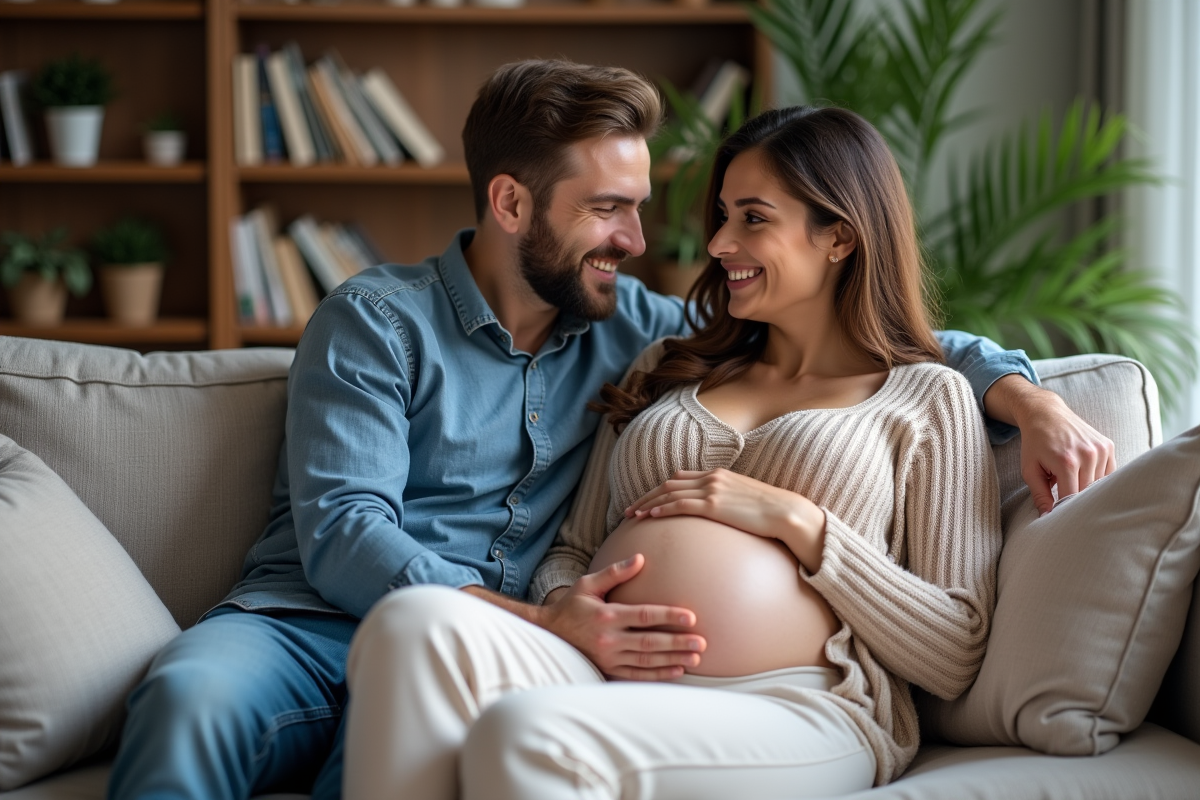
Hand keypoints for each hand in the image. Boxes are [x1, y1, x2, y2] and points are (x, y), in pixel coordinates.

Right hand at [539, 554, 705, 680]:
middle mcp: (609, 639)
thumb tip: (640, 559)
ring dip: (673, 660)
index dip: (668, 616)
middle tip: (701, 642)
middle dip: (678, 642)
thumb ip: (615, 573)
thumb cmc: (571, 606)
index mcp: (607, 615)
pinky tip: (676, 671)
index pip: (644, 615)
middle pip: (650, 641)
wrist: (548, 634)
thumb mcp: (588, 584)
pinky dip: (658, 674)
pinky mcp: (607, 669)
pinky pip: (637, 675)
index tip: (690, 617)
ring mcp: (608, 657)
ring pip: (647, 660)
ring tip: (695, 658)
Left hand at [624, 469, 825, 570]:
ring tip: (634, 515)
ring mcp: (712, 490)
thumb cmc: (770, 512)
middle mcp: (712, 478)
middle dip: (647, 496)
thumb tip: (718, 514)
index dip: (660, 489)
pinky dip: (664, 508)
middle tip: (630, 509)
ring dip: (649, 504)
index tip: (646, 501)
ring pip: (670, 494)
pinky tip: (652, 516)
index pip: (680, 478)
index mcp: (718, 475)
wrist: (786, 513)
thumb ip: (727, 501)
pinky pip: (682, 505)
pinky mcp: (714, 505)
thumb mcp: (744, 500)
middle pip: (669, 484)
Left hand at [989, 376, 1116, 513]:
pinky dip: (1097, 477)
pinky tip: (1083, 472)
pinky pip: (1108, 473)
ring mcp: (1101, 449)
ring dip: (1086, 486)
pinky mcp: (1108, 446)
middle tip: (1065, 498)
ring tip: (1071, 477)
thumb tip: (1047, 518)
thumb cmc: (1035, 444)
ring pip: (1099, 484)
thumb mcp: (1030, 469)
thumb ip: (1040, 495)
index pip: (1072, 498)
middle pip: (1088, 492)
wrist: (1046, 413)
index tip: (1060, 516)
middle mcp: (1087, 455)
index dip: (1065, 509)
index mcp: (1066, 462)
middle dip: (1076, 499)